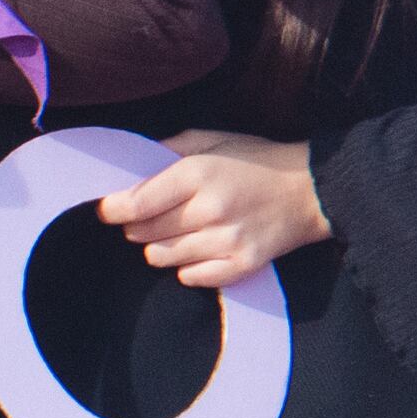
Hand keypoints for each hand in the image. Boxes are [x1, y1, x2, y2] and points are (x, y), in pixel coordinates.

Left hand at [100, 131, 328, 289]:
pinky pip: (191, 278)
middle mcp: (210, 209)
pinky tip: (197, 250)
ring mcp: (227, 241)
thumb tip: (131, 162)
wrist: (311, 190)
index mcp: (198, 173)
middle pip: (144, 233)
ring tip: (176, 232)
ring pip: (163, 257)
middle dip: (136, 227)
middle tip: (147, 218)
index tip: (106, 210)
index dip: (113, 210)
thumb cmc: (256, 161)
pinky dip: (186, 267)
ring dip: (159, 247)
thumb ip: (170, 148)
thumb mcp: (213, 140)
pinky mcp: (242, 265)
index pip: (137, 203)